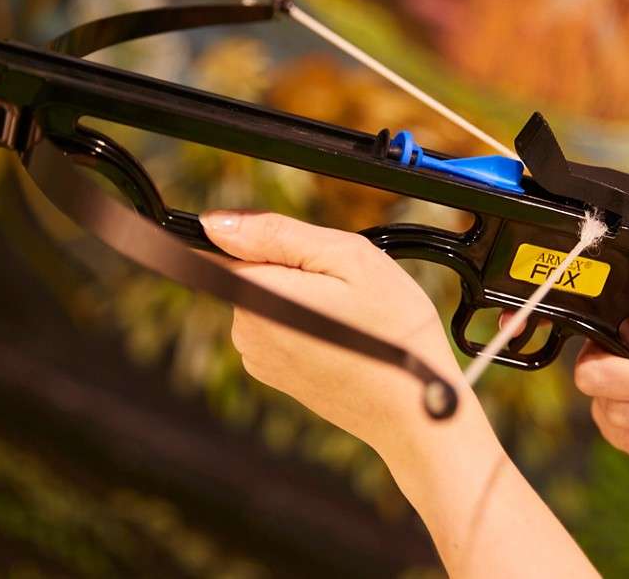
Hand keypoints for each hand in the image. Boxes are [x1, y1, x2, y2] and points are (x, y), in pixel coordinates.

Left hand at [199, 210, 462, 452]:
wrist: (413, 405)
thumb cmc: (393, 329)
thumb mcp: (347, 257)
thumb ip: (276, 233)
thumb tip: (215, 222)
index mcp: (258, 295)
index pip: (231, 243)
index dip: (271, 237)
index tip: (309, 255)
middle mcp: (245, 330)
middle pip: (252, 269)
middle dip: (292, 266)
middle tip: (341, 285)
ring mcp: (256, 356)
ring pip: (267, 296)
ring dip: (300, 293)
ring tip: (345, 313)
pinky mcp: (271, 372)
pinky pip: (277, 326)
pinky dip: (303, 321)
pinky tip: (337, 334)